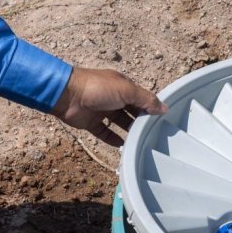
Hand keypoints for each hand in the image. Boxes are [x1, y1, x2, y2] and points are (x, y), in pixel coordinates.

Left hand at [51, 67, 167, 145]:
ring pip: (119, 123)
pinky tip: (123, 146)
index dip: (151, 108)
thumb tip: (164, 108)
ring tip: (141, 141)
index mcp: (122, 86)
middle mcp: (113, 98)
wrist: (66, 95)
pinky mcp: (91, 122)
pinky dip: (113, 139)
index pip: (141, 98)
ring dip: (129, 131)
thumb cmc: (98, 88)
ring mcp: (102, 110)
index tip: (162, 120)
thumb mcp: (127, 90)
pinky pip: (105, 133)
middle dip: (141, 120)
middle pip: (132, 111)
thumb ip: (146, 100)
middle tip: (154, 133)